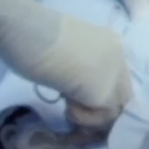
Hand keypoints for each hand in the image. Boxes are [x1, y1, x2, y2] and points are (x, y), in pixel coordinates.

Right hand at [0, 0, 132, 122]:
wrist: (26, 31)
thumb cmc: (34, 35)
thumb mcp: (68, 51)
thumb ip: (83, 67)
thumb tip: (80, 90)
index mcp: (110, 43)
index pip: (118, 79)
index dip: (101, 94)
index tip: (79, 99)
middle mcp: (118, 56)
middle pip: (122, 96)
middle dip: (101, 108)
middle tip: (75, 109)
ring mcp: (113, 74)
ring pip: (115, 109)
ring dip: (91, 114)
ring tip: (68, 105)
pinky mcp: (102, 92)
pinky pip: (101, 117)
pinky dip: (83, 117)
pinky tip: (65, 105)